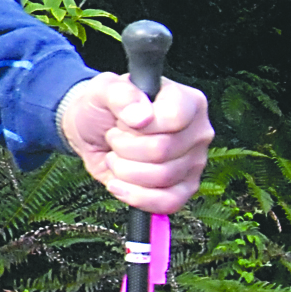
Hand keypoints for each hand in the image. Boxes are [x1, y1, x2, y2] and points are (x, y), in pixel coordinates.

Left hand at [59, 71, 212, 213]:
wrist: (93, 132)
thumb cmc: (103, 106)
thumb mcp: (103, 89)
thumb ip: (120, 93)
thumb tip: (140, 115)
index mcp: (187, 101)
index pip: (173, 118)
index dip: (138, 125)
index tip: (123, 120)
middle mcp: (198, 132)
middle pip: (162, 151)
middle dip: (124, 147)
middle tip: (115, 137)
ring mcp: (194, 162)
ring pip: (161, 178)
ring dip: (124, 170)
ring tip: (117, 155)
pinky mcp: (184, 188)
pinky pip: (168, 203)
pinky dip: (136, 197)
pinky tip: (118, 183)